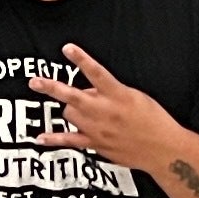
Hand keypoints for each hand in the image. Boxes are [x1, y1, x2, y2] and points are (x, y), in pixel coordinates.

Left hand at [44, 42, 181, 174]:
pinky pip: (69, 141)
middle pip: (71, 97)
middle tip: (34, 81)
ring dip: (70, 109)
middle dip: (51, 88)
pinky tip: (39, 137)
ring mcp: (98, 129)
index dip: (81, 59)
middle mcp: (104, 111)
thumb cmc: (153, 119)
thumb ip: (109, 91)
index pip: (96, 72)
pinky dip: (53, 139)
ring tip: (83, 110)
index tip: (67, 48)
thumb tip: (89, 89)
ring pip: (69, 114)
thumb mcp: (134, 96)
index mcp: (117, 94)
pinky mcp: (96, 144)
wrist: (163, 149)